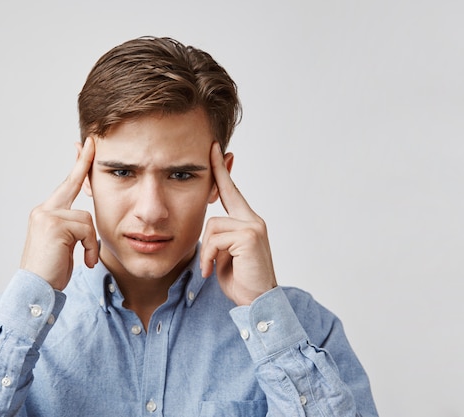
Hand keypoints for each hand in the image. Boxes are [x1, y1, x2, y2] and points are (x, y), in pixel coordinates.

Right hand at [20, 137, 97, 289]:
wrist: (35, 291)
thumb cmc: (51, 272)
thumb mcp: (65, 246)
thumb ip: (73, 229)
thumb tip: (86, 220)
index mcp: (46, 214)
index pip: (65, 186)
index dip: (77, 166)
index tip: (84, 146)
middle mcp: (43, 210)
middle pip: (71, 183)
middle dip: (83, 163)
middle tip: (93, 142)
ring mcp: (46, 215)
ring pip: (86, 217)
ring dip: (90, 242)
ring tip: (83, 259)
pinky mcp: (53, 224)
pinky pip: (86, 229)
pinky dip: (89, 247)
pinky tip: (82, 261)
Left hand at [200, 142, 276, 305]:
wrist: (257, 302)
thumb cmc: (240, 281)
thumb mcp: (224, 255)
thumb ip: (218, 237)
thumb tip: (208, 228)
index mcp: (247, 223)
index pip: (232, 192)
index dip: (222, 171)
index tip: (215, 149)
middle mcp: (253, 220)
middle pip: (222, 199)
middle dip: (214, 188)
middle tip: (211, 158)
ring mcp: (253, 226)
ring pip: (212, 225)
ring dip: (206, 250)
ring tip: (209, 268)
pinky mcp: (249, 236)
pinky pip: (215, 239)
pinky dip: (208, 257)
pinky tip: (211, 270)